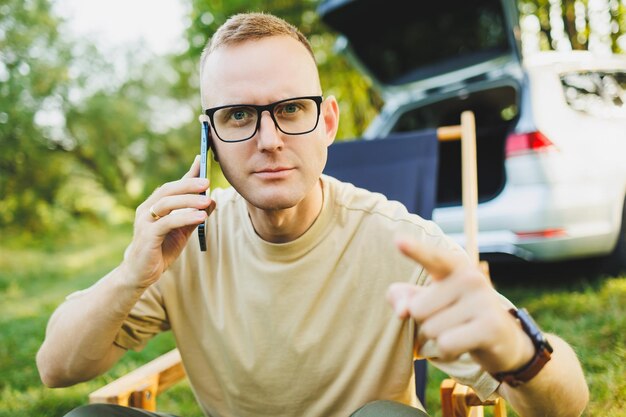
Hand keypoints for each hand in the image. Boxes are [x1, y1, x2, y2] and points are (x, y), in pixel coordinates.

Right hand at [122, 156, 215, 288]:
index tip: (202, 160)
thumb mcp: (181, 231)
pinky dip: (185, 218)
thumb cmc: (160, 250)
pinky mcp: (147, 236)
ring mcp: (145, 222)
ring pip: (167, 203)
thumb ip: (194, 215)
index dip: (187, 173)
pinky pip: (167, 222)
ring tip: (208, 200)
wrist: (141, 274)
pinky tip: (200, 217)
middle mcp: (147, 209)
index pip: (172, 185)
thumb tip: (212, 200)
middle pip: (168, 190)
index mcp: (154, 205)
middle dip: (188, 184)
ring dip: (189, 200)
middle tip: (207, 182)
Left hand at [386, 237, 534, 373]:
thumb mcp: (427, 303)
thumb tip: (403, 310)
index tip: (397, 240)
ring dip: (437, 340)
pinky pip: (445, 344)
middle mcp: (470, 277)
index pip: (432, 257)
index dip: (415, 250)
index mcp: (453, 267)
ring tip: (458, 333)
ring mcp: (484, 300)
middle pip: (417, 309)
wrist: (502, 340)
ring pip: (431, 330)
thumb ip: (403, 299)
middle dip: (425, 323)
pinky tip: (463, 346)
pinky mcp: (491, 326)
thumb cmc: (454, 316)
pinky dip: (447, 352)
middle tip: (449, 322)